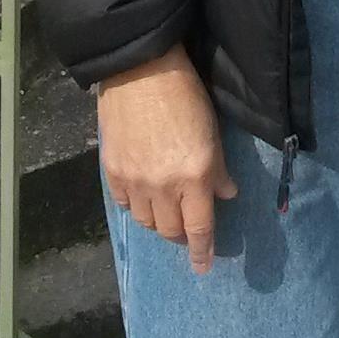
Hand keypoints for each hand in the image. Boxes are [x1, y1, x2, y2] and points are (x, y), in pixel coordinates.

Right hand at [98, 44, 236, 273]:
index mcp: (194, 177)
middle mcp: (163, 187)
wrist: (141, 70)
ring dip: (159, 222)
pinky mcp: (113, 172)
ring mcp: (135, 182)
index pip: (200, 228)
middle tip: (187, 229)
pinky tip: (143, 197)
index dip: (203, 251)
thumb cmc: (186, 95)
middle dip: (181, 236)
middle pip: (170, 231)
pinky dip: (137, 207)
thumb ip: (218, 168)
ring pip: (146, 222)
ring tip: (166, 211)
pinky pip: (126, 205)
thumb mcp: (213, 131)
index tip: (204, 267)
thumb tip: (226, 194)